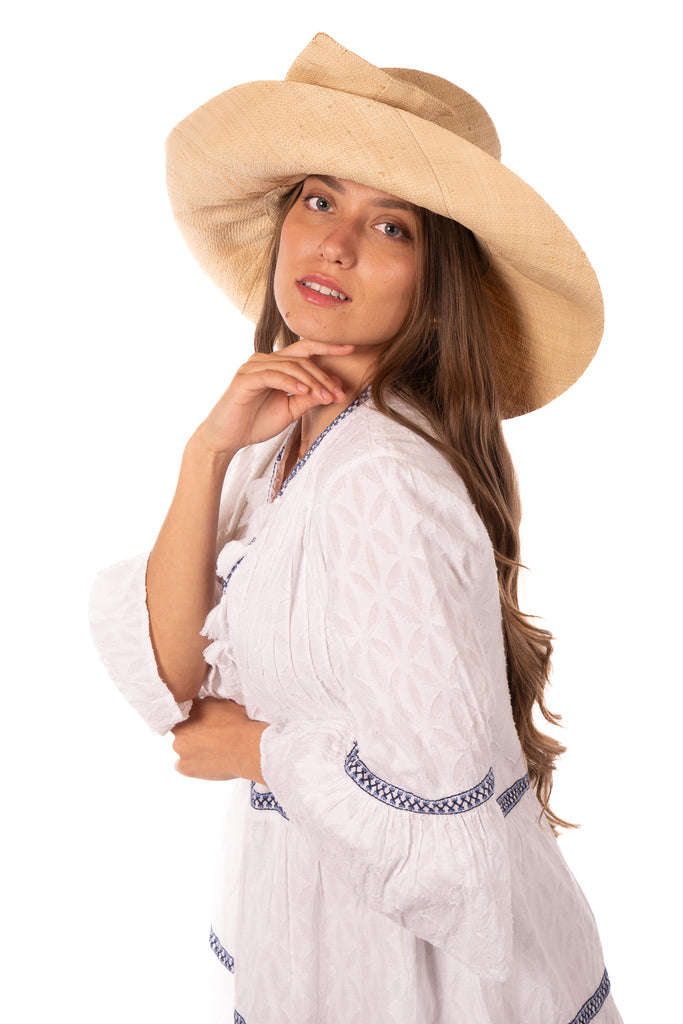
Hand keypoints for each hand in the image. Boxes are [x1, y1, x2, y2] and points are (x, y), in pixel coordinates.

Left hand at [171, 698, 269, 783]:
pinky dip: (192, 764)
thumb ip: (207, 703)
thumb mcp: (224, 703)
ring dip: (192, 748)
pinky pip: (182, 765)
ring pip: (182, 748)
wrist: (247, 748)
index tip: (203, 723)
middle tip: (210, 737)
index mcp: (190, 709)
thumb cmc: (240, 725)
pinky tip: (206, 761)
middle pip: (182, 730)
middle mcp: (180, 727)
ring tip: (212, 751)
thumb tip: (203, 704)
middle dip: (192, 733)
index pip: (185, 711)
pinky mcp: (184, 766)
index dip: (195, 717)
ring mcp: (180, 748)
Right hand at [193, 339, 354, 456]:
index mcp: (276, 364)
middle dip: (323, 375)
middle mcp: (264, 360)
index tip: (351, 348)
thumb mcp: (290, 410)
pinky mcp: (245, 379)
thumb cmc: (256, 422)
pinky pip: (272, 375)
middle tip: (338, 393)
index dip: (328, 347)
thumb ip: (309, 397)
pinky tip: (304, 391)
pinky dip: (290, 382)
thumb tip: (335, 387)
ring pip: (290, 365)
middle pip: (302, 358)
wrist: (227, 438)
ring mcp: (253, 367)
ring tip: (326, 396)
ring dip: (311, 381)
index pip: (306, 350)